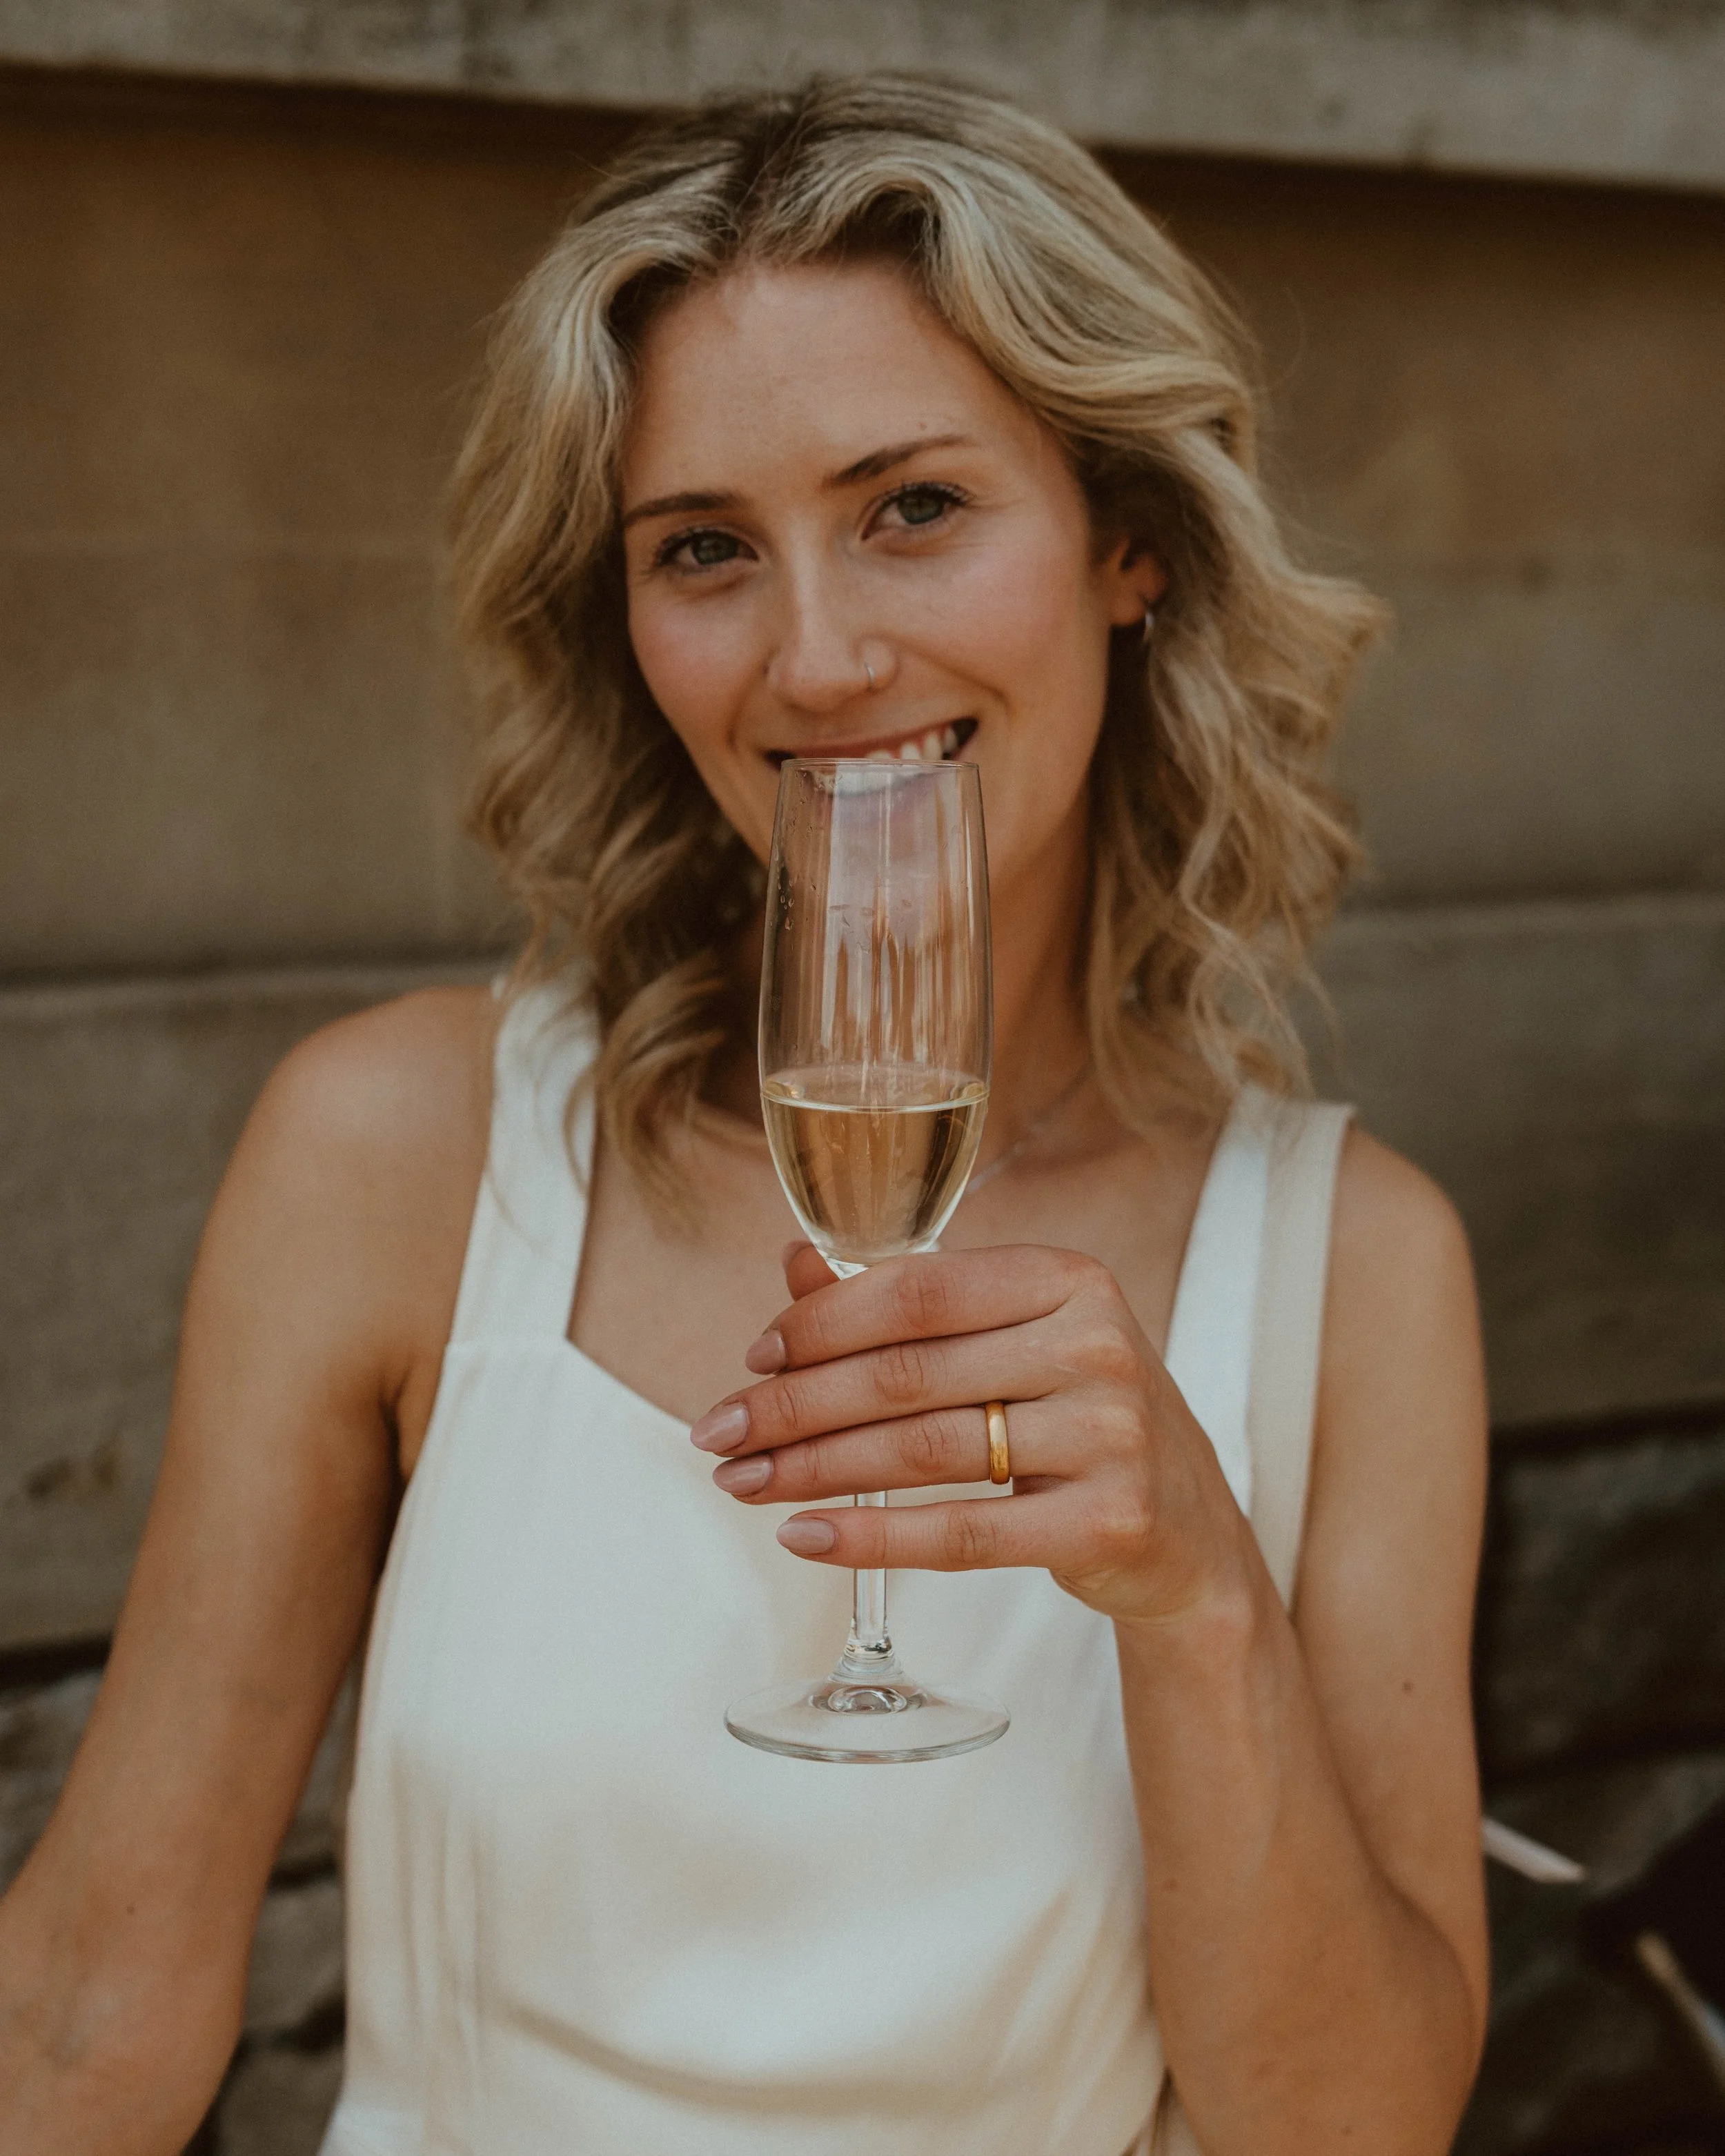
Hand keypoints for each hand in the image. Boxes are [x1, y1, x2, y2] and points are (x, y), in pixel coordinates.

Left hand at [689, 1241, 1255, 1626]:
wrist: (1188, 1531)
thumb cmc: (1076, 1417)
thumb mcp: (1011, 1342)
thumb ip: (908, 1304)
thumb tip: (791, 1265)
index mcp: (1068, 1278)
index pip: (917, 1289)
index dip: (821, 1323)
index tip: (752, 1359)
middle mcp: (1097, 1344)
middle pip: (908, 1374)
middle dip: (794, 1406)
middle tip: (715, 1434)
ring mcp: (1111, 1434)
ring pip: (925, 1452)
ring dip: (813, 1470)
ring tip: (740, 1483)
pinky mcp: (1110, 1522)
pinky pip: (966, 1533)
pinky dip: (874, 1539)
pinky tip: (805, 1537)